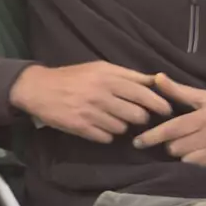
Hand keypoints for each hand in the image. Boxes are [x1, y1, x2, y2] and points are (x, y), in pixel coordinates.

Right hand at [8, 62, 172, 143]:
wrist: (39, 88)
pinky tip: (99, 126)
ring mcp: (90, 112)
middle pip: (137, 114)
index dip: (159, 103)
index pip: (143, 93)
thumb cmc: (73, 76)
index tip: (167, 110)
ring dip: (122, 126)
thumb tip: (156, 79)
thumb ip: (128, 74)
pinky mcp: (80, 127)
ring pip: (122, 127)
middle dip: (140, 117)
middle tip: (137, 116)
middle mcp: (101, 94)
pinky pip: (106, 137)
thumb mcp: (99, 68)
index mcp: (108, 77)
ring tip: (112, 119)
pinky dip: (106, 134)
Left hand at [132, 73, 205, 168]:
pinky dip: (197, 165)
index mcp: (204, 116)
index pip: (171, 129)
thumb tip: (156, 78)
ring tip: (194, 148)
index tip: (137, 142)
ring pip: (185, 160)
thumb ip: (180, 91)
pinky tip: (203, 157)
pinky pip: (200, 169)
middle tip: (180, 140)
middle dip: (172, 145)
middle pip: (175, 147)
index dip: (151, 137)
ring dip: (184, 156)